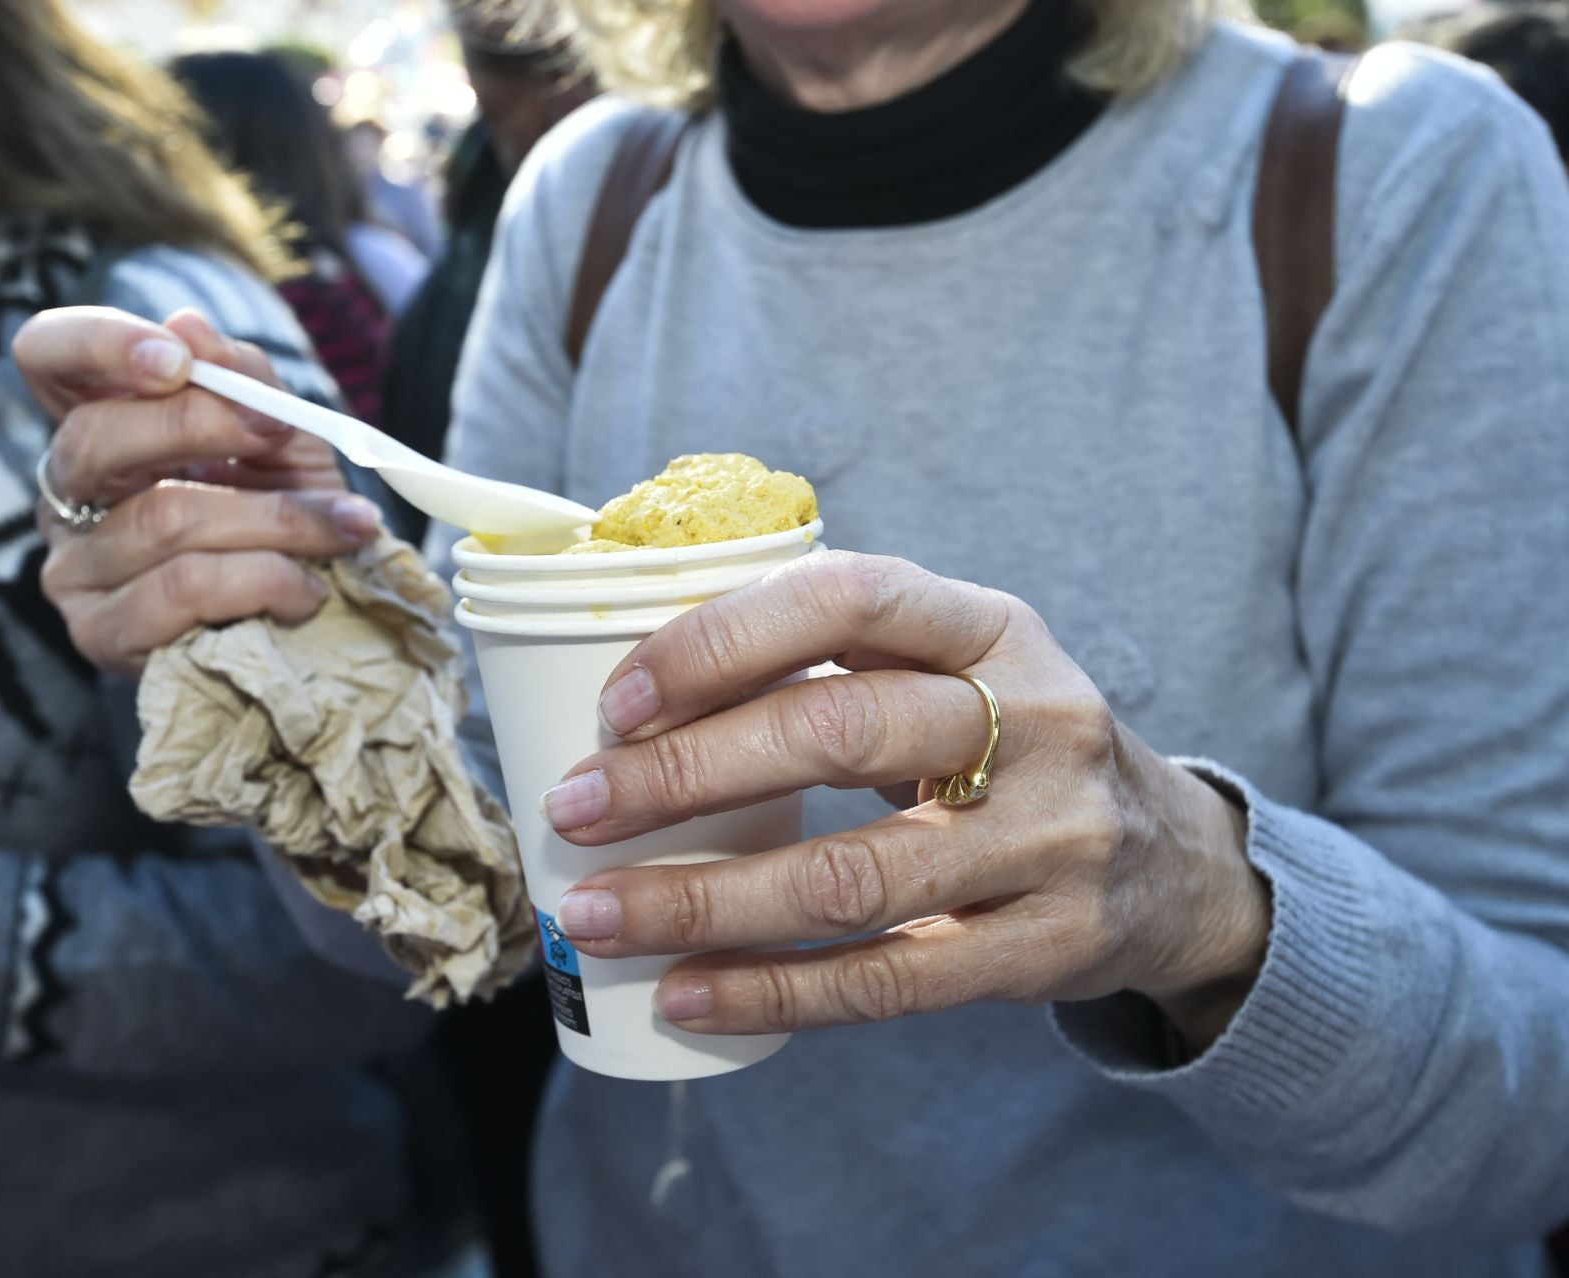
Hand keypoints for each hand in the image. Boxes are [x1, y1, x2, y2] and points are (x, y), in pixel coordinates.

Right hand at [13, 307, 382, 674]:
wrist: (318, 623)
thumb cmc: (285, 515)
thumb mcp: (279, 436)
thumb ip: (241, 378)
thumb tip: (188, 325)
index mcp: (101, 426)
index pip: (47, 355)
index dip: (99, 345)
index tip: (180, 359)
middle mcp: (66, 493)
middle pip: (95, 438)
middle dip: (203, 425)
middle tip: (280, 431)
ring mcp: (72, 569)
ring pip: (163, 518)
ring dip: (276, 518)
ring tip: (341, 527)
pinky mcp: (99, 634)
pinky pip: (183, 589)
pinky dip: (267, 580)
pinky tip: (308, 587)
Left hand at [540, 552, 1268, 1047]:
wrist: (1174, 865)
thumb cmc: (1010, 749)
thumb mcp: (960, 669)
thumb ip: (838, 662)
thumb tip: (634, 695)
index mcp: (992, 627)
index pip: (846, 599)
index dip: (722, 640)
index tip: (618, 701)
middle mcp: (1034, 720)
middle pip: (836, 734)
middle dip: (681, 776)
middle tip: (573, 811)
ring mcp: (1050, 840)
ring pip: (850, 877)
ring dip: (701, 901)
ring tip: (596, 916)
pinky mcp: (1046, 947)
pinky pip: (888, 980)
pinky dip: (773, 993)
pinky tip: (685, 995)